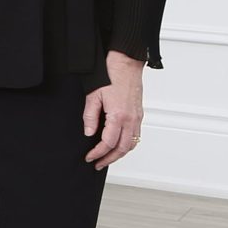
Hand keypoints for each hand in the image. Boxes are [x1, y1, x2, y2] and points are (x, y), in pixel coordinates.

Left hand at [83, 51, 144, 166]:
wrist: (126, 65)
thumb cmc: (110, 76)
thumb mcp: (93, 96)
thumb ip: (90, 117)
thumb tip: (88, 133)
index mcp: (118, 116)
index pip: (107, 143)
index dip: (97, 153)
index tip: (89, 157)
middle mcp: (131, 120)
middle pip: (122, 148)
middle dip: (109, 159)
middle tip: (97, 163)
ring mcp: (137, 118)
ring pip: (131, 144)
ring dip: (119, 154)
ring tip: (107, 158)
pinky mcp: (139, 115)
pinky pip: (136, 136)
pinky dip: (127, 145)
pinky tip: (118, 145)